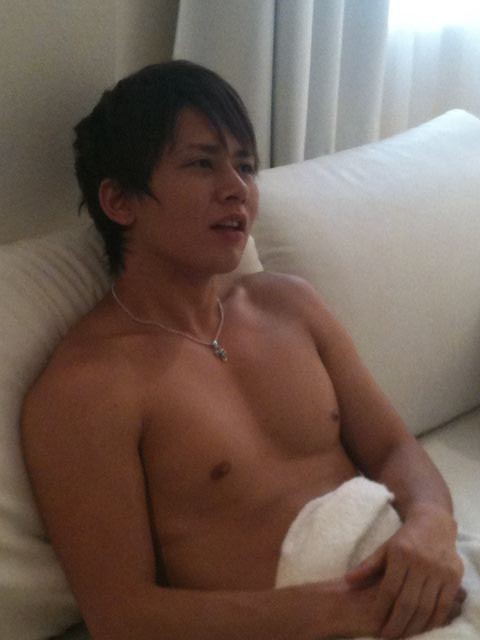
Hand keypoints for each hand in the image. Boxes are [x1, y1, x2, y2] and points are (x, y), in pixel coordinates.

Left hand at [345, 504, 464, 637]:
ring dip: (415, 627)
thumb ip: (368, 565)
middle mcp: (421, 562)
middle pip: (408, 602)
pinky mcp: (453, 575)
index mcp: (401, 553)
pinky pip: (444, 605)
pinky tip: (424, 628)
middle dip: (398, 624)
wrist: (433, 522)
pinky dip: (434, 620)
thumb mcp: (384, 548)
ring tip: (404, 636)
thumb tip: (347, 581)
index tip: (377, 628)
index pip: (389, 589)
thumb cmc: (405, 538)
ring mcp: (439, 569)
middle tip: (389, 638)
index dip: (383, 610)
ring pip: (426, 607)